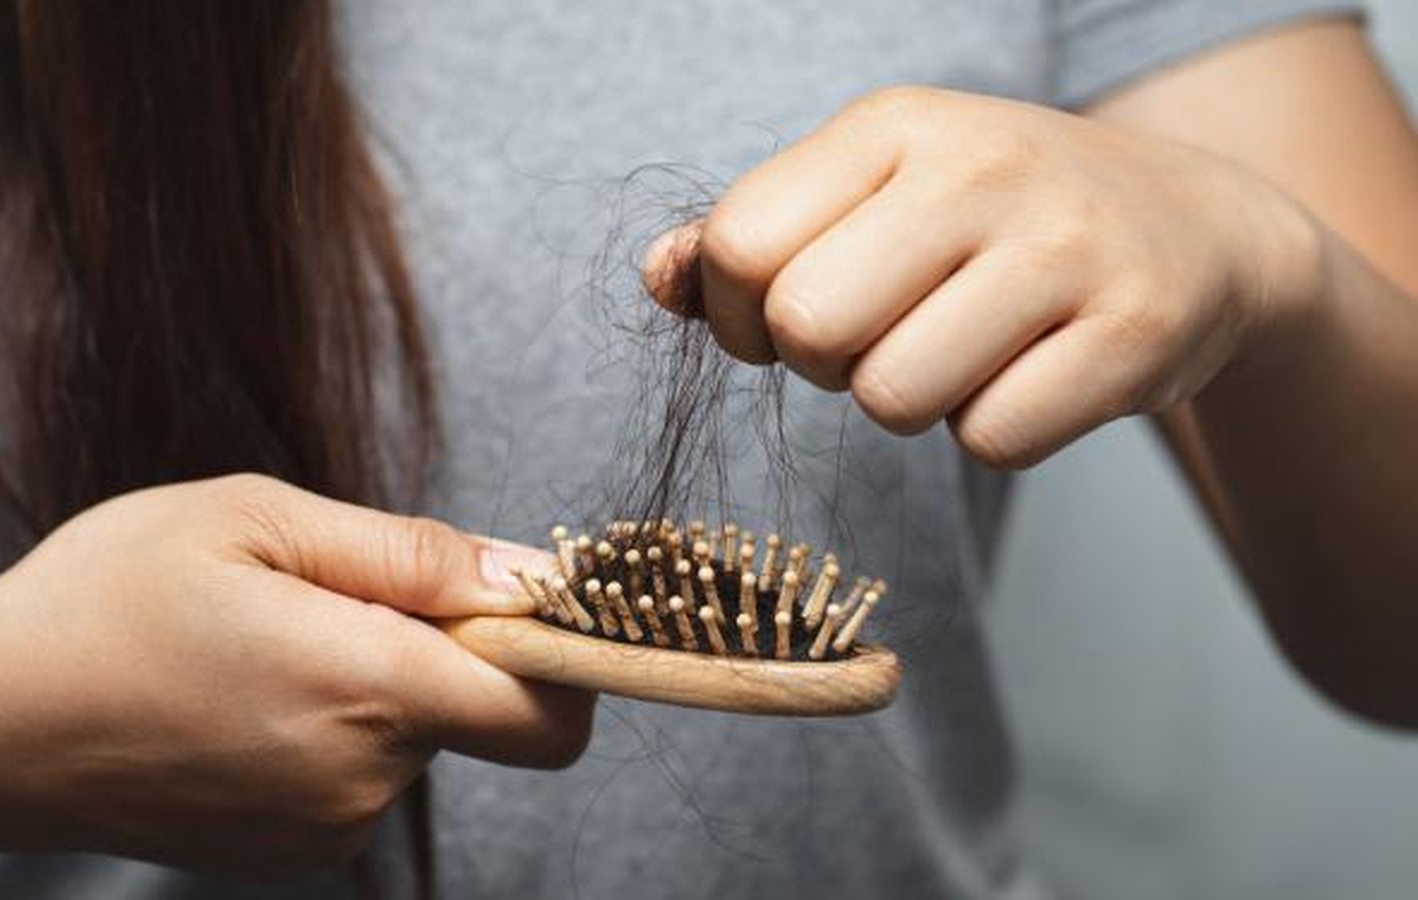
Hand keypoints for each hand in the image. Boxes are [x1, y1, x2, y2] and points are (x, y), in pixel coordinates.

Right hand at [0, 475, 589, 878]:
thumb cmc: (104, 601)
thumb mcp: (256, 520)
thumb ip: (410, 553)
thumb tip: (529, 575)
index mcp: (368, 687)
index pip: (549, 711)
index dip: (563, 654)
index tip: (523, 605)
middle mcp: (363, 780)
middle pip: (475, 712)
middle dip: (435, 647)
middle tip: (323, 597)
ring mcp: (324, 831)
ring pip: (410, 739)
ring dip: (370, 686)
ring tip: (260, 645)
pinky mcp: (289, 855)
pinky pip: (357, 777)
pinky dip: (329, 732)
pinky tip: (241, 698)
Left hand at [646, 86, 1320, 466]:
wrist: (1196, 229)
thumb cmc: (996, 221)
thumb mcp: (874, 193)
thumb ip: (753, 236)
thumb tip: (659, 277)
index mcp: (893, 125)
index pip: (739, 244)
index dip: (739, 315)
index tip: (788, 320)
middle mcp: (980, 167)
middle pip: (807, 328)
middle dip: (825, 364)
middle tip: (884, 339)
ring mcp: (1066, 246)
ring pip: (893, 399)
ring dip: (910, 403)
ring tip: (964, 350)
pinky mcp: (1135, 331)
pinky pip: (992, 441)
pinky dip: (997, 431)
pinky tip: (1034, 372)